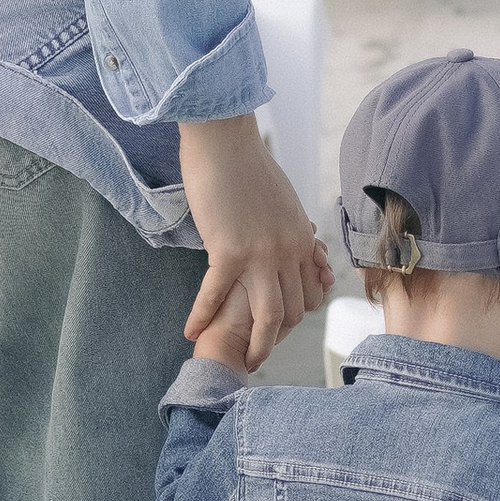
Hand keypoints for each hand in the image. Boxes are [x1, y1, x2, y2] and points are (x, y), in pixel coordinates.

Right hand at [179, 115, 332, 373]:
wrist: (226, 140)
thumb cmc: (249, 165)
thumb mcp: (284, 201)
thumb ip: (291, 229)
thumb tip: (298, 244)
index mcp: (301, 239)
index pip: (309, 293)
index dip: (295, 317)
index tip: (277, 329)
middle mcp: (287, 252)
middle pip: (291, 312)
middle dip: (275, 339)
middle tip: (257, 354)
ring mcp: (260, 254)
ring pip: (265, 314)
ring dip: (253, 344)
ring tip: (237, 359)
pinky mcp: (228, 250)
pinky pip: (216, 294)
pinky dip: (201, 316)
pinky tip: (190, 331)